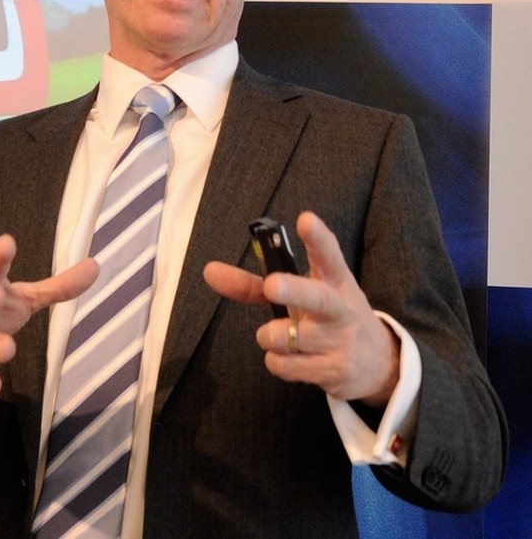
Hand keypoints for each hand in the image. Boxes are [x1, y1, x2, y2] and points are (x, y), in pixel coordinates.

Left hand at [203, 211, 400, 407]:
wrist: (381, 365)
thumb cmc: (330, 319)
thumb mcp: (304, 295)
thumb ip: (255, 284)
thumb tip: (208, 270)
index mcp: (335, 281)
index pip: (328, 255)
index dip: (317, 238)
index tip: (306, 219)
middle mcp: (342, 309)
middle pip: (317, 298)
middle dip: (293, 291)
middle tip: (273, 285)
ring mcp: (341, 341)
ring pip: (287, 337)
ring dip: (269, 336)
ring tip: (280, 335)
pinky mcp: (335, 371)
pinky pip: (286, 365)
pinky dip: (277, 362)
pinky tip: (292, 358)